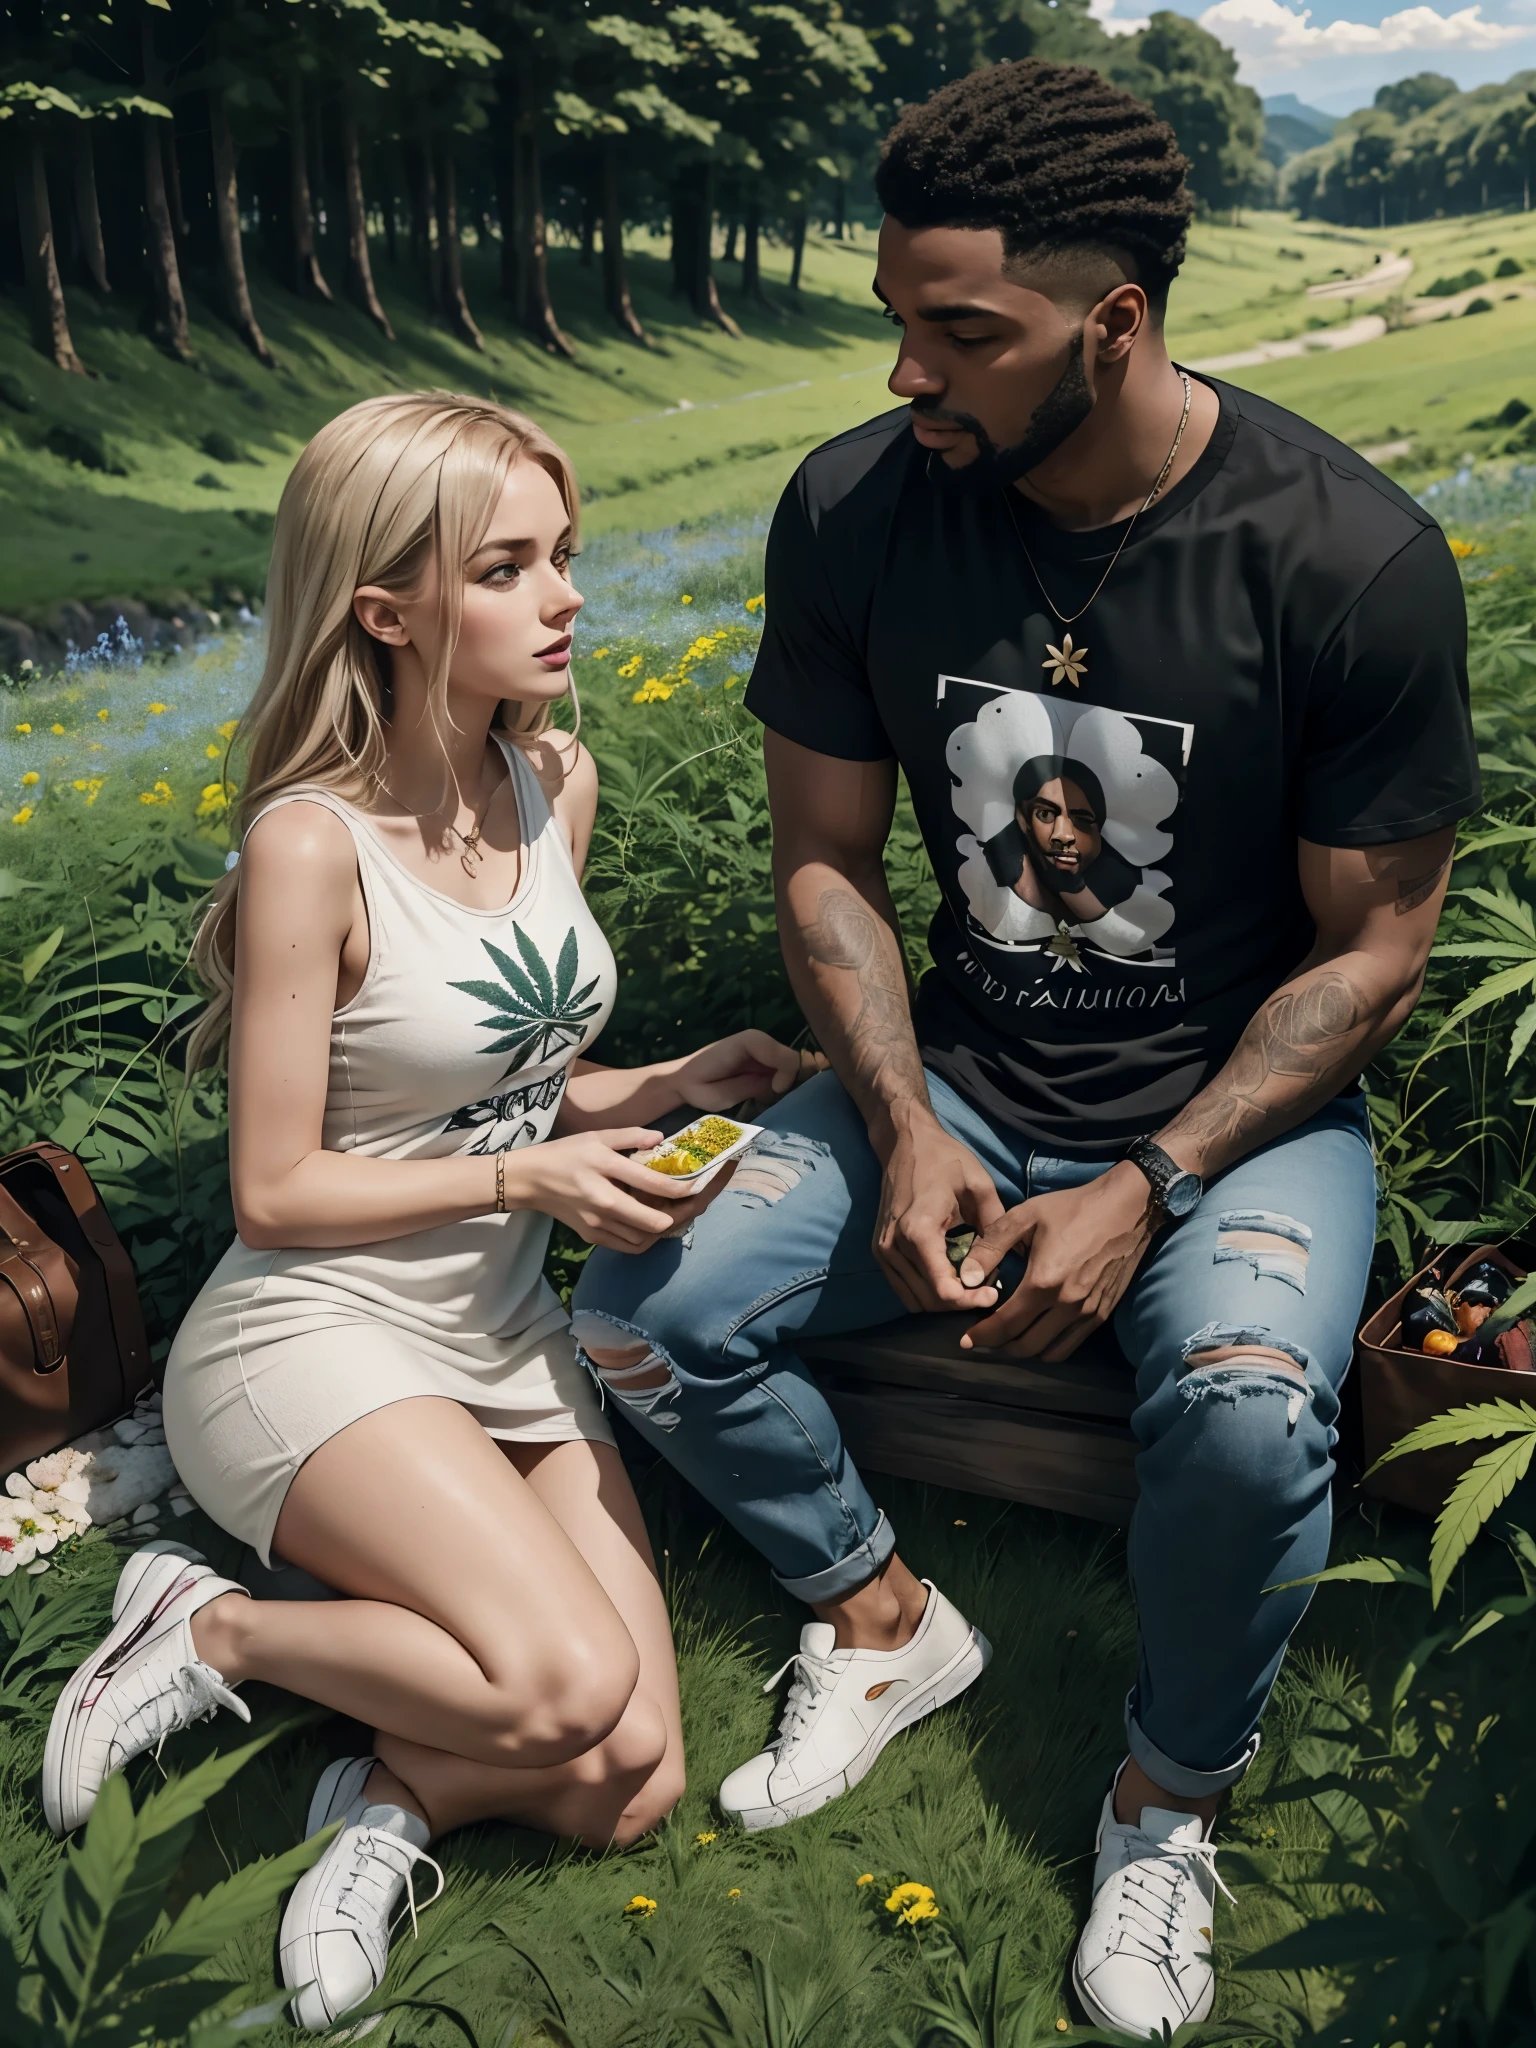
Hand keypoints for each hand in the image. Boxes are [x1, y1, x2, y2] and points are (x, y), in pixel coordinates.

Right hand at [505, 1128, 726, 1253]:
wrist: (529, 1180)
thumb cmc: (565, 1153)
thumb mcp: (597, 1136)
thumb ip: (630, 1136)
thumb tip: (661, 1139)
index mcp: (605, 1169)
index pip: (653, 1184)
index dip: (682, 1188)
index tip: (697, 1184)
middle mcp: (603, 1201)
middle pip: (654, 1222)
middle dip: (679, 1215)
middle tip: (691, 1204)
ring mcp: (597, 1223)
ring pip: (645, 1238)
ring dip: (663, 1228)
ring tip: (674, 1212)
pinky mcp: (592, 1237)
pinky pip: (629, 1245)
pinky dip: (646, 1238)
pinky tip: (651, 1224)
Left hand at [673, 1029, 803, 1112]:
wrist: (683, 1081)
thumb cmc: (697, 1087)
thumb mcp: (721, 1093)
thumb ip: (752, 1087)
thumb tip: (780, 1086)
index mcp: (750, 1042)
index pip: (787, 1057)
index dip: (788, 1076)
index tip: (775, 1092)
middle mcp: (761, 1042)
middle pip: (796, 1061)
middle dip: (794, 1082)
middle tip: (777, 1099)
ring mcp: (764, 1052)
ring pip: (794, 1069)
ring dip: (789, 1086)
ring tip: (772, 1099)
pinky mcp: (764, 1064)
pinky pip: (785, 1074)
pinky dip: (783, 1087)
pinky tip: (769, 1097)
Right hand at [874, 1112, 1006, 1311]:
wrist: (904, 1142)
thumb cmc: (944, 1159)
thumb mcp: (978, 1185)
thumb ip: (994, 1224)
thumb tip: (1010, 1261)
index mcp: (919, 1230)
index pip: (943, 1290)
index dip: (971, 1301)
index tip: (993, 1294)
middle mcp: (894, 1246)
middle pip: (930, 1301)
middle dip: (962, 1303)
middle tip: (988, 1290)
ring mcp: (883, 1251)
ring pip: (915, 1301)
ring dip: (944, 1302)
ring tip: (971, 1286)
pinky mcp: (879, 1252)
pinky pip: (904, 1289)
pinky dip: (927, 1293)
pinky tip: (950, 1279)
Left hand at [957, 1162, 1156, 1360]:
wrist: (1127, 1208)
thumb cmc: (1073, 1208)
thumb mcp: (1024, 1216)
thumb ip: (991, 1246)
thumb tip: (967, 1276)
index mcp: (1043, 1282)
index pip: (1006, 1324)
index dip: (982, 1336)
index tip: (966, 1340)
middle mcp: (1066, 1305)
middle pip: (1026, 1346)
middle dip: (999, 1347)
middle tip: (985, 1339)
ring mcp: (1087, 1312)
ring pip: (1050, 1352)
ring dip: (1026, 1351)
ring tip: (1010, 1338)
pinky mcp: (1103, 1313)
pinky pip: (1072, 1344)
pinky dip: (1052, 1347)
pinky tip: (1040, 1331)